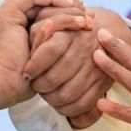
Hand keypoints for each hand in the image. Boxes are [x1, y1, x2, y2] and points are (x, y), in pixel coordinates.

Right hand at [0, 0, 85, 109]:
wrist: (8, 84)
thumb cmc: (31, 73)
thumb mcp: (51, 46)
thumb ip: (61, 31)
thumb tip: (86, 18)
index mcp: (21, 15)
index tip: (80, 8)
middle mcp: (13, 9)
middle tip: (78, 3)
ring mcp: (9, 9)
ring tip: (76, 6)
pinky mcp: (8, 14)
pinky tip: (67, 7)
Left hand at [25, 9, 127, 128]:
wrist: (101, 37)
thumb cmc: (69, 31)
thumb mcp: (54, 22)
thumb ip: (40, 30)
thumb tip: (35, 37)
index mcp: (73, 32)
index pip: (50, 50)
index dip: (34, 66)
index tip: (26, 73)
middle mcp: (86, 49)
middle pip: (55, 77)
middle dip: (40, 86)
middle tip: (34, 86)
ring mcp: (97, 68)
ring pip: (66, 94)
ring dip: (50, 99)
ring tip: (45, 94)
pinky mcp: (103, 83)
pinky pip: (82, 104)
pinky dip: (67, 109)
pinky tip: (59, 104)